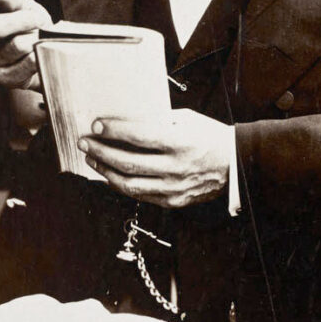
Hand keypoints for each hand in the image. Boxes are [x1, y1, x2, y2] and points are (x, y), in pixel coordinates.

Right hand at [0, 0, 51, 90]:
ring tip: (39, 38)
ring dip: (34, 38)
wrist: (42, 54)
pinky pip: (25, 64)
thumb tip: (2, 1)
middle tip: (37, 18)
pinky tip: (37, 53)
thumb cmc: (31, 28)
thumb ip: (16, 0)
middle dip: (22, 20)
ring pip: (17, 45)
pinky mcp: (4, 77)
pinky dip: (36, 56)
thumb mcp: (27, 8)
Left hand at [78, 109, 231, 207]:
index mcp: (180, 142)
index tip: (97, 124)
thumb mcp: (186, 120)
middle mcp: (175, 168)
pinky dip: (120, 185)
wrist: (235, 165)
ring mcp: (173, 188)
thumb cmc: (210, 136)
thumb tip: (127, 120)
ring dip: (105, 170)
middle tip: (85, 141)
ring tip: (92, 158)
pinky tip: (110, 174)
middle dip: (101, 151)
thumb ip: (158, 121)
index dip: (114, 131)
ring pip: (129, 184)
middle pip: (128, 162)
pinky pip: (140, 195)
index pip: (139, 137)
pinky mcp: (173, 201)